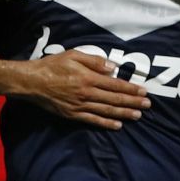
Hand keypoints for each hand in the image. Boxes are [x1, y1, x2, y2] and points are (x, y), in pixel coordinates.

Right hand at [20, 49, 149, 128]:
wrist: (32, 82)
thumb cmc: (52, 66)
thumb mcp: (73, 55)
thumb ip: (94, 61)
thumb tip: (113, 67)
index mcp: (88, 78)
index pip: (115, 85)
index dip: (131, 89)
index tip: (144, 91)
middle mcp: (87, 93)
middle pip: (114, 99)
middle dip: (133, 102)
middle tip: (147, 105)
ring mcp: (80, 106)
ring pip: (107, 111)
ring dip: (124, 113)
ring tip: (138, 115)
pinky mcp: (73, 115)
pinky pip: (93, 120)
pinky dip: (106, 123)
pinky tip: (118, 125)